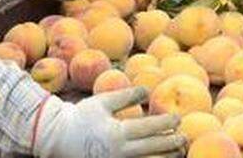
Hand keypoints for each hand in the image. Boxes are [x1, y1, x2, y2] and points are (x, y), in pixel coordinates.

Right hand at [33, 87, 183, 157]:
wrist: (57, 139)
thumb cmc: (81, 117)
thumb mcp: (103, 102)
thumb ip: (126, 96)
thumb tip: (148, 91)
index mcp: (118, 133)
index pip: (150, 128)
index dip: (167, 123)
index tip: (178, 119)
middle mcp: (119, 152)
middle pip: (154, 149)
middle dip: (173, 143)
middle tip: (184, 137)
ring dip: (167, 157)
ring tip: (179, 151)